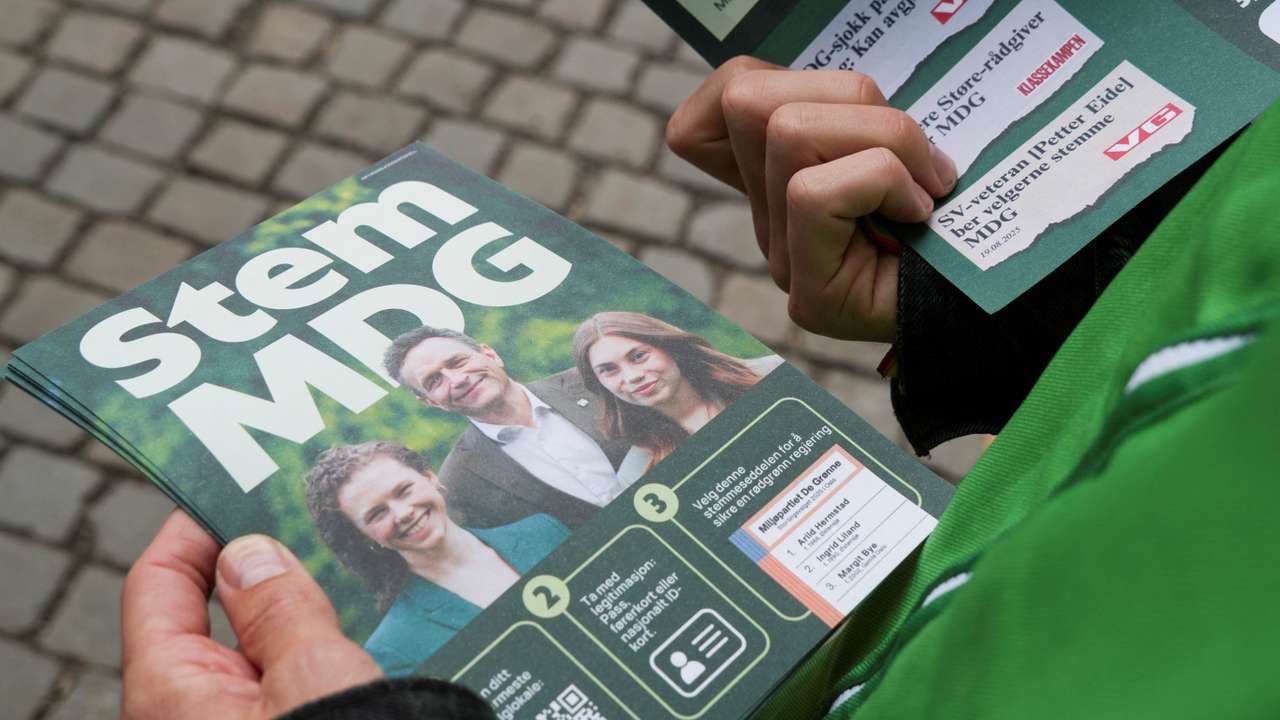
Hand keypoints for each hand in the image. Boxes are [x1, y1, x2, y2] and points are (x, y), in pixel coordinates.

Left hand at [122, 510, 381, 718]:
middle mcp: (185, 712)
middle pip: (206, 616)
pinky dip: (306, 654)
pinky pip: (276, 685)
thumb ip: (280, 608)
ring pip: (250, 653)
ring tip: (342, 573)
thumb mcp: (313, 674)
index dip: (192, 528)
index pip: (156, 583)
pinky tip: (354, 633)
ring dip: (291, 614)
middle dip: (256, 567)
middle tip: (302, 522)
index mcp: (170, 691)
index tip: (238, 488)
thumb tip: (248, 552)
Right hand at [667, 57, 956, 341]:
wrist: (996, 308)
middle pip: (745, 94)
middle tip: (910, 149)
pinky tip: (919, 213)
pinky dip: (884, 181)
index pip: (713, 105)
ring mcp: (781, 256)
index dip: (759, 76)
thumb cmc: (962, 220)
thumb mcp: (907, 140)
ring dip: (882, 137)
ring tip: (925, 181)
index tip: (844, 107)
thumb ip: (865, 114)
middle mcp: (767, 214)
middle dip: (846, 94)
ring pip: (788, 131)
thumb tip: (858, 94)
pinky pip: (815, 192)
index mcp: (781, 172)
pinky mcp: (808, 294)